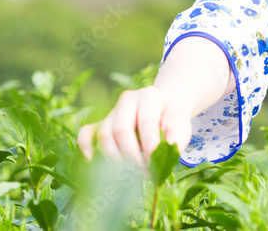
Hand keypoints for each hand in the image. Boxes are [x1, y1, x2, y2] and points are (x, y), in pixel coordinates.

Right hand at [77, 85, 192, 165]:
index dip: (149, 146)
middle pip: (121, 129)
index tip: (154, 164)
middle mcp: (128, 100)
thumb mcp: (182, 126)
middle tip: (143, 171)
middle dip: (131, 155)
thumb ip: (176, 140)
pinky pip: (87, 131)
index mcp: (150, 96)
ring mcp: (113, 111)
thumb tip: (160, 157)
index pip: (145, 122)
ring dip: (115, 157)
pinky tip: (92, 160)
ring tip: (130, 172)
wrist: (164, 109)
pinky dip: (86, 146)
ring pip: (104, 134)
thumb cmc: (172, 120)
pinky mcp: (102, 122)